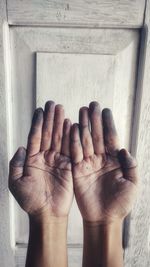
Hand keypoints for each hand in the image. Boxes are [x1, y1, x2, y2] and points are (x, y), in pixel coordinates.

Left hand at [9, 101, 72, 218]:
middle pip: (48, 134)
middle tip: (53, 104)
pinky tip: (71, 125)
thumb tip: (21, 147)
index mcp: (32, 159)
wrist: (46, 213)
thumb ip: (16, 164)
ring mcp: (57, 160)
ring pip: (59, 138)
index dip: (37, 123)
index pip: (35, 137)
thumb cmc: (30, 200)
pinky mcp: (68, 166)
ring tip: (61, 110)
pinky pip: (70, 149)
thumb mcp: (16, 182)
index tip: (39, 110)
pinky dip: (71, 137)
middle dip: (50, 119)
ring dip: (60, 124)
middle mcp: (45, 157)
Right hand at [71, 102, 137, 223]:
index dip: (108, 124)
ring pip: (85, 141)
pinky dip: (73, 141)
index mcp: (115, 160)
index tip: (105, 110)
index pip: (111, 138)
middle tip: (92, 104)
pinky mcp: (78, 170)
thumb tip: (123, 149)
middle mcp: (101, 159)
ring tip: (82, 111)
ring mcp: (88, 163)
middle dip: (95, 120)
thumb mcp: (132, 184)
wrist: (105, 218)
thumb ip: (131, 166)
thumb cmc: (121, 203)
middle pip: (97, 136)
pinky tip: (72, 127)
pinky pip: (75, 153)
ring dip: (83, 126)